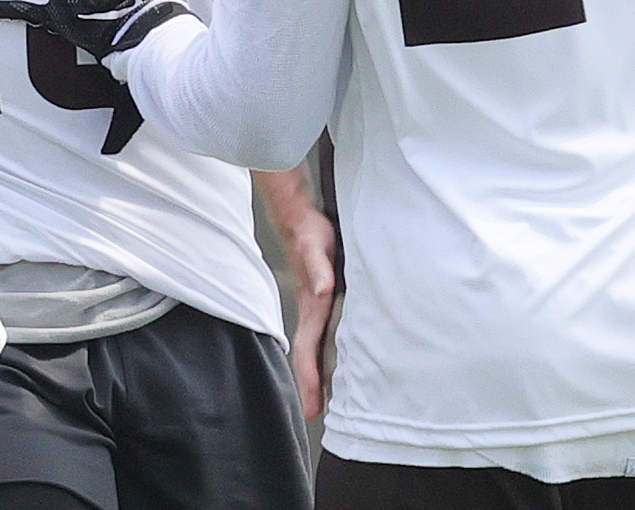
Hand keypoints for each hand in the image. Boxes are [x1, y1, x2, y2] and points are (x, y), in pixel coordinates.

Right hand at [283, 206, 338, 420]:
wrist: (301, 219)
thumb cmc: (309, 233)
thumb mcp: (315, 246)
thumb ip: (318, 268)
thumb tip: (323, 290)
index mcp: (311, 305)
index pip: (308, 348)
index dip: (309, 377)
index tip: (312, 404)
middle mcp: (312, 311)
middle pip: (309, 355)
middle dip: (310, 384)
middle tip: (314, 414)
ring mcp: (316, 308)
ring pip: (315, 347)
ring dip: (316, 372)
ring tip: (322, 399)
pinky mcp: (325, 301)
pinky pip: (324, 335)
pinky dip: (325, 353)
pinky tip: (333, 362)